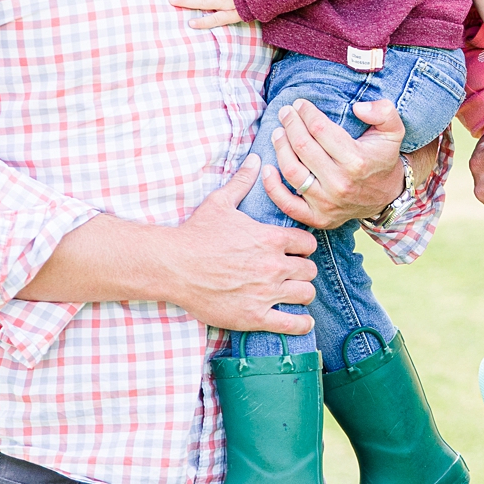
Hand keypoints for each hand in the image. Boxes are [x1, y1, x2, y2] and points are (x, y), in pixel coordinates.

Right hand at [158, 157, 317, 333]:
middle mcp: (274, 266)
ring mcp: (266, 292)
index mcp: (270, 238)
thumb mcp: (220, 202)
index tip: (295, 250)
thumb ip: (243, 181)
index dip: (303, 247)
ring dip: (302, 293)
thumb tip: (255, 158)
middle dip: (303, 270)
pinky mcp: (255, 316)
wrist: (173, 266)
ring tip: (295, 293)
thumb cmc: (196, 234)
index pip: (308, 243)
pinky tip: (303, 322)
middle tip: (293, 272)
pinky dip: (301, 324)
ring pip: (306, 294)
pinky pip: (291, 324)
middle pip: (310, 270)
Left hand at [262, 98, 410, 229]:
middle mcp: (340, 183)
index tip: (300, 104)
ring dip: (280, 148)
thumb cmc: (383, 157)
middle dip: (290, 124)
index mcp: (357, 161)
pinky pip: (287, 204)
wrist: (387, 195)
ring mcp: (327, 203)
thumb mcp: (393, 130)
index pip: (320, 130)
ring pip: (292, 170)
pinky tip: (266, 168)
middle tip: (286, 112)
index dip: (307, 113)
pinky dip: (272, 187)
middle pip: (303, 147)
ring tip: (278, 132)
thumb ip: (383, 112)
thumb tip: (358, 108)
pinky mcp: (318, 218)